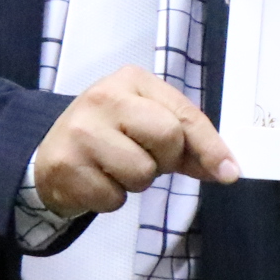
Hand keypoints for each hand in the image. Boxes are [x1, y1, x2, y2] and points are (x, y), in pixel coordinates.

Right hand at [31, 65, 239, 214]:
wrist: (49, 156)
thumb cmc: (109, 137)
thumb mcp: (147, 126)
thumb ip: (187, 145)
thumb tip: (226, 169)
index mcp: (131, 80)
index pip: (183, 113)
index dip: (210, 145)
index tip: (230, 171)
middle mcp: (104, 97)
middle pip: (168, 137)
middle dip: (165, 159)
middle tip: (144, 158)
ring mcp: (81, 130)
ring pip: (142, 172)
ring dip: (137, 182)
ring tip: (116, 168)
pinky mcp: (66, 165)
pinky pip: (114, 198)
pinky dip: (112, 198)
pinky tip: (96, 180)